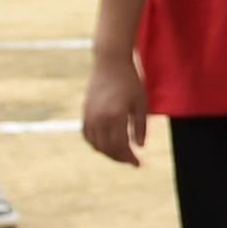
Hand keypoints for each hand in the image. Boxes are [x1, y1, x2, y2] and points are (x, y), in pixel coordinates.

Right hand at [80, 51, 148, 165]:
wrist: (110, 63)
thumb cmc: (130, 81)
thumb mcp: (141, 103)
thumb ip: (140, 126)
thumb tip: (140, 146)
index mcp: (115, 116)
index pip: (121, 146)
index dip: (129, 158)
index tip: (138, 164)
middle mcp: (99, 119)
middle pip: (107, 149)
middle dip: (120, 158)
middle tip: (132, 161)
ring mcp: (90, 116)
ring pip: (96, 144)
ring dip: (108, 153)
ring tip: (122, 154)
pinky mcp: (85, 112)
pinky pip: (87, 135)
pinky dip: (96, 144)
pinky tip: (107, 145)